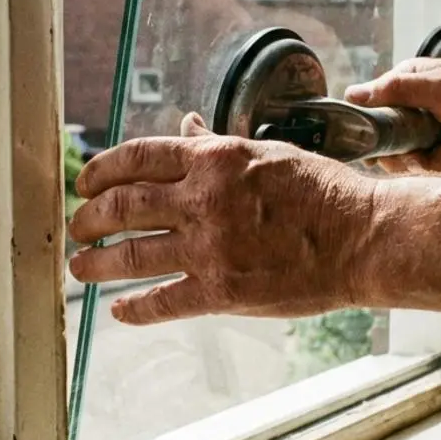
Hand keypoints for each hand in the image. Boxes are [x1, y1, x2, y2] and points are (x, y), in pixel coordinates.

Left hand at [67, 113, 376, 324]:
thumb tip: (186, 127)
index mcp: (214, 160)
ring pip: (130, 255)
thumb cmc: (324, 193)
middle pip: (122, 206)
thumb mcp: (267, 153)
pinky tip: (119, 311)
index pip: (137, 158)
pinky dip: (134, 309)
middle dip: (89, 217)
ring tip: (80, 267)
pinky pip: (162, 302)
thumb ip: (218, 146)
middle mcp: (204, 201)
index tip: (85, 182)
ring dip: (96, 263)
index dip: (100, 170)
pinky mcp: (222, 292)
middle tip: (76, 226)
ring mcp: (210, 248)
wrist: (364, 239)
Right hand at [345, 58, 440, 173]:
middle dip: (400, 150)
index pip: (375, 102)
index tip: (374, 136)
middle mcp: (421, 110)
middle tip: (416, 150)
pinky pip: (429, 173)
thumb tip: (353, 94)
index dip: (371, 121)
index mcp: (415, 82)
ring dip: (427, 160)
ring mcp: (434, 136)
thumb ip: (398, 89)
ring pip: (406, 161)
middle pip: (386, 139)